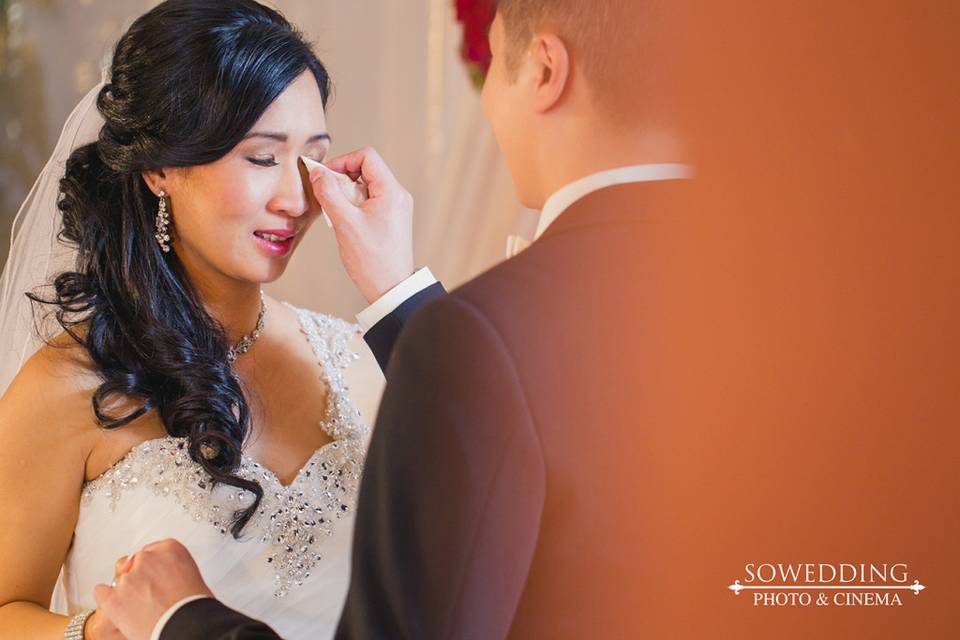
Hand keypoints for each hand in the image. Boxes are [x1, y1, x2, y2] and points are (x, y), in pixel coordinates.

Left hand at [92, 539, 213, 639]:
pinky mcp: (114, 598)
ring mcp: (128, 578)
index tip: (156, 576)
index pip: (153, 550)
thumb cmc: (193, 607)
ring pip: (119, 578)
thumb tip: (169, 576)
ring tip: (139, 605)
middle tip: (150, 592)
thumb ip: (176, 570)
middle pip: (134, 561)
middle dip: (140, 576)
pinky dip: (107, 598)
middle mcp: (147, 559)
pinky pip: (101, 592)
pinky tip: (117, 605)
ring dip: (127, 589)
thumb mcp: (195, 578)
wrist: (185, 628)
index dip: (154, 567)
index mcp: (170, 548)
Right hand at [306, 147, 414, 302]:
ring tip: (335, 212)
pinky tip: (344, 221)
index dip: (342, 161)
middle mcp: (398, 195)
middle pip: (366, 169)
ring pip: (367, 186)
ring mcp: (396, 207)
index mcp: (391, 191)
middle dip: (342, 177)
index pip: (367, 156)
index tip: (324, 175)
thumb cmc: (372, 260)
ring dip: (347, 192)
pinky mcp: (392, 219)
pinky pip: (370, 200)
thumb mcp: (344, 223)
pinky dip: (354, 204)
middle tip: (327, 194)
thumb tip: (317, 172)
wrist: (391, 289)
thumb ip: (329, 193)